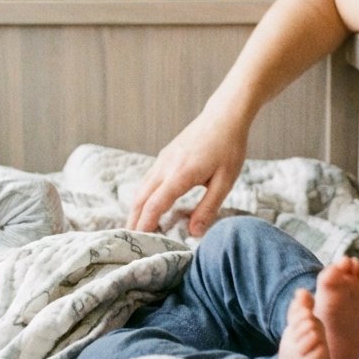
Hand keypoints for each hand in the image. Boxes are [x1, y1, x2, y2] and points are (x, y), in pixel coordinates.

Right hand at [127, 111, 247, 235]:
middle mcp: (165, 167)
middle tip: (129, 242)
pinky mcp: (164, 156)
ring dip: (135, 209)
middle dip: (133, 221)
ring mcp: (162, 160)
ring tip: (135, 229)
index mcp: (180, 174)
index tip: (139, 242)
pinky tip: (146, 206)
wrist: (224, 116)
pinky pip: (148, 180)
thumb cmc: (228, 148)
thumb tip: (194, 233)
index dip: (145, 225)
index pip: (155, 204)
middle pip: (140, 198)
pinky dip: (142, 197)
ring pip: (141, 188)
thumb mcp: (225, 182)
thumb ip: (208, 208)